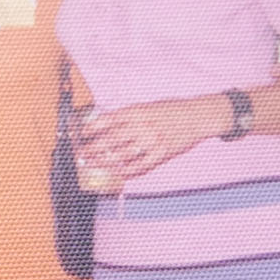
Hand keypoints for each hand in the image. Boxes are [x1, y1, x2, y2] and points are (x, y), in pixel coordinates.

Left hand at [71, 99, 221, 184]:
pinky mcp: (162, 153)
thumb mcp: (148, 106)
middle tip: (82, 155)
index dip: (92, 128)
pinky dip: (128, 171)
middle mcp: (142, 126)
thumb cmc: (172, 109)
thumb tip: (106, 124)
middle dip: (93, 149)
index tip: (81, 135)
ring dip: (105, 162)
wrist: (197, 116)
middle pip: (111, 141)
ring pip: (122, 156)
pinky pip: (141, 166)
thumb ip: (129, 115)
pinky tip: (118, 173)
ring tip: (94, 165)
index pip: (107, 120)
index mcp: (137, 111)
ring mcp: (152, 141)